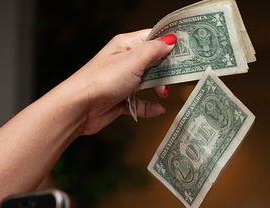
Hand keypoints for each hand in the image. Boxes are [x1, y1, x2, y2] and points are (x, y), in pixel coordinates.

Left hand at [55, 29, 176, 135]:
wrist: (79, 107)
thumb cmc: (102, 80)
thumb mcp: (132, 61)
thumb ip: (154, 50)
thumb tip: (171, 40)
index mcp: (125, 45)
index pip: (153, 37)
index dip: (170, 42)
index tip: (189, 50)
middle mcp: (125, 61)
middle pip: (154, 61)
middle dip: (167, 69)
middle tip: (178, 76)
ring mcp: (123, 81)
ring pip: (149, 82)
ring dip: (159, 88)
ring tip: (163, 93)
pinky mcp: (122, 99)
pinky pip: (142, 102)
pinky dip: (151, 106)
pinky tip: (159, 109)